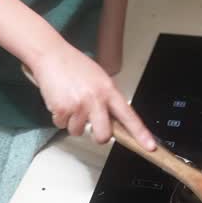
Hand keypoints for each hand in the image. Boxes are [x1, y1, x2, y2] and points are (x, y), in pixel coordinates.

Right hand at [27, 40, 154, 149]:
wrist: (51, 54)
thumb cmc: (74, 64)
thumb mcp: (98, 77)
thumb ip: (106, 97)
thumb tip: (112, 118)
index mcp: (108, 90)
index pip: (129, 115)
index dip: (140, 133)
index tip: (150, 147)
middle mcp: (96, 99)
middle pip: (103, 135)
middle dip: (97, 135)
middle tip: (90, 124)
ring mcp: (79, 105)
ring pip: (78, 132)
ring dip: (72, 122)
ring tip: (70, 102)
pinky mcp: (62, 109)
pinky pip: (61, 125)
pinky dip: (59, 117)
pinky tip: (60, 100)